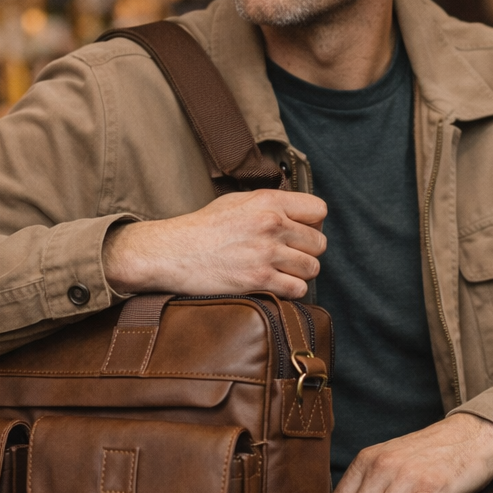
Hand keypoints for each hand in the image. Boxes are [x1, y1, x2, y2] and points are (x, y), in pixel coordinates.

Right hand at [102, 189, 326, 298]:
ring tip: (280, 271)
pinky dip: (290, 290)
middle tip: (288, 256)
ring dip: (299, 273)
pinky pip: (297, 289)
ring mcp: (266, 253)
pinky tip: (274, 285)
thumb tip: (298, 214)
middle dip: (306, 251)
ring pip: (312, 268)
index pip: (319, 210)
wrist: (173, 252)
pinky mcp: (259, 279)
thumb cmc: (202, 228)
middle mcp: (271, 224)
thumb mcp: (237, 201)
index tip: (300, 232)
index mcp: (268, 201)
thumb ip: (270, 204)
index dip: (312, 224)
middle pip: (319, 243)